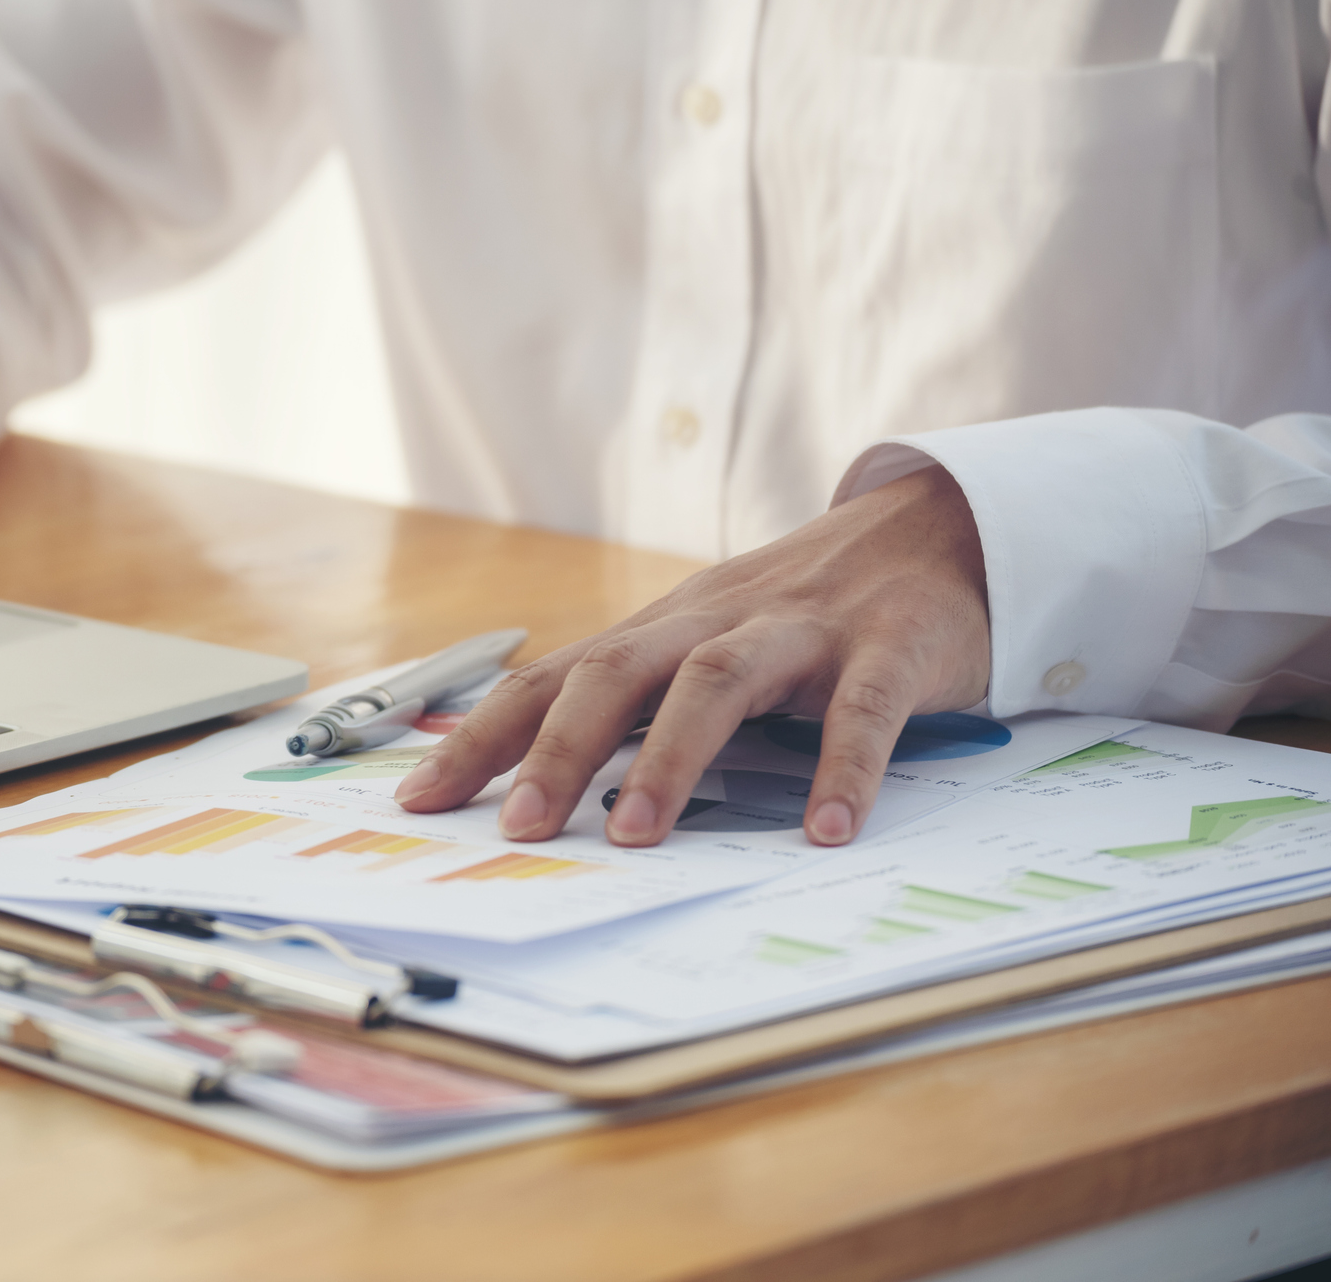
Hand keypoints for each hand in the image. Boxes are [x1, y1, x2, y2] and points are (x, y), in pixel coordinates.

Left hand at [393, 465, 989, 846]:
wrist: (945, 529)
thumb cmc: (806, 614)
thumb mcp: (710, 646)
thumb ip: (641, 703)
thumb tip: (542, 785)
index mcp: (664, 629)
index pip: (552, 678)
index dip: (484, 735)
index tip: (422, 797)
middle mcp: (717, 621)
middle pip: (617, 671)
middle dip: (560, 749)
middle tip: (523, 828)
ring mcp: (804, 629)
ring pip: (718, 680)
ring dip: (671, 756)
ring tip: (638, 837)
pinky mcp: (892, 645)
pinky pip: (862, 709)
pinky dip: (842, 768)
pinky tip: (825, 829)